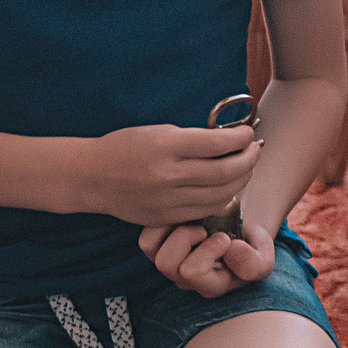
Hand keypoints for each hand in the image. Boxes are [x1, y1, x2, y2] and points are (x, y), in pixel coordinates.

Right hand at [82, 123, 258, 228]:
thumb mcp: (158, 131)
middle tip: (254, 149)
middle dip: (248, 159)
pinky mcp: (167, 217)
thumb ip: (193, 138)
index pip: (217, 143)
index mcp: (166, 146)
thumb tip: (228, 140)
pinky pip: (205, 209)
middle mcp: (168, 175)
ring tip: (245, 167)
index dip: (240, 138)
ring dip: (240, 180)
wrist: (92, 177)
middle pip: (225, 171)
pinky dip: (222, 198)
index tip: (248, 133)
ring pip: (220, 194)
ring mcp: (168, 199)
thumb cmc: (124, 147)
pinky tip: (226, 187)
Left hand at [140, 216, 273, 297]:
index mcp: (212, 285)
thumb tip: (231, 250)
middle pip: (167, 265)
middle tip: (205, 229)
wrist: (237, 223)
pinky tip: (182, 221)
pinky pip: (146, 241)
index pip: (193, 272)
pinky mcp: (157, 248)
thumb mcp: (262, 253)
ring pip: (153, 254)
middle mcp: (187, 279)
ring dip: (174, 232)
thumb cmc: (248, 241)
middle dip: (187, 238)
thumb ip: (254, 263)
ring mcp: (170, 263)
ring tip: (194, 225)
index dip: (209, 249)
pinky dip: (161, 226)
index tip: (226, 237)